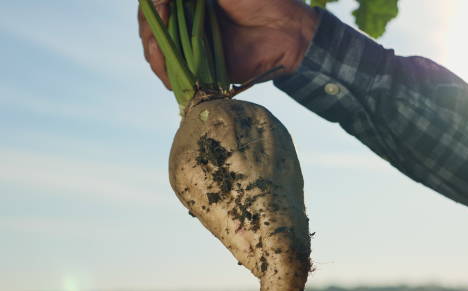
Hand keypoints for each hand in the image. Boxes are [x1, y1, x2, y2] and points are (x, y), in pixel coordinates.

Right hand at [138, 0, 317, 87]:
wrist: (289, 31)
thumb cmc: (260, 1)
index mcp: (189, 5)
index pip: (154, 9)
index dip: (150, 10)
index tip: (160, 6)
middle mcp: (188, 27)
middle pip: (152, 32)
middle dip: (150, 31)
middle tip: (157, 29)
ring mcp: (195, 50)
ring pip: (160, 55)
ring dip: (155, 53)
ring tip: (158, 48)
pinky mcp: (205, 72)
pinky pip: (178, 78)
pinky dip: (168, 74)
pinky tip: (168, 68)